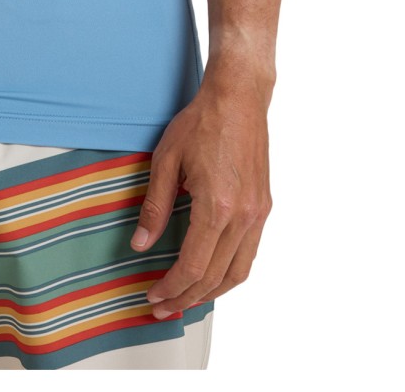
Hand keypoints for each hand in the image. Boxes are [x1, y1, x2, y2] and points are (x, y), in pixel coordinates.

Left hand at [128, 84, 271, 315]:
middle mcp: (243, 216)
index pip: (193, 266)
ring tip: (185, 299)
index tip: (153, 295)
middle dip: (186, 298)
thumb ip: (155, 206)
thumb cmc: (202, 122)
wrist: (239, 98)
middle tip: (162, 307)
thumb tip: (141, 244)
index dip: (171, 288)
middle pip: (215, 277)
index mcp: (218, 207)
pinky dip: (229, 273)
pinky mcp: (263, 207)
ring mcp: (258, 213)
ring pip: (237, 272)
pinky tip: (211, 274)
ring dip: (211, 292)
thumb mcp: (166, 159)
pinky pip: (249, 253)